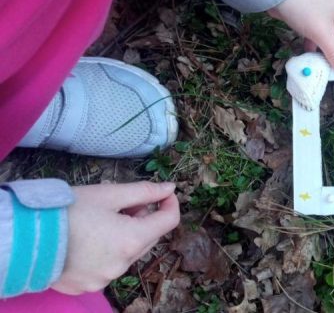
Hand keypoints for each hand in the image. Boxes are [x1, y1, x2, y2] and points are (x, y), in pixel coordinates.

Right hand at [52, 182, 179, 293]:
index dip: (170, 203)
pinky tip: (88, 240)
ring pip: (128, 253)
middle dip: (144, 219)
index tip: (163, 193)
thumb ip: (144, 191)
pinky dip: (107, 252)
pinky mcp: (86, 286)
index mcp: (132, 240)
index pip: (169, 221)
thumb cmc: (67, 211)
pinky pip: (107, 267)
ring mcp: (104, 279)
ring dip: (125, 236)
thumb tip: (169, 188)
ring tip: (102, 220)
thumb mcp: (109, 194)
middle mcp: (123, 265)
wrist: (24, 238)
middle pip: (148, 238)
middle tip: (125, 204)